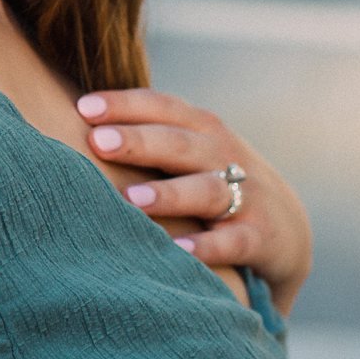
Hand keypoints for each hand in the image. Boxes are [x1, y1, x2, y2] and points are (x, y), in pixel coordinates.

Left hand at [73, 88, 312, 318]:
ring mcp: (246, 196)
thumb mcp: (190, 150)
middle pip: (180, 143)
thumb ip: (146, 135)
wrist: (287, 227)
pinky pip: (233, 242)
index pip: (163, 107)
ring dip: (169, 194)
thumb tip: (71, 120)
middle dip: (139, 141)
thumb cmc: (213, 179)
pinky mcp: (259, 238)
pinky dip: (208, 248)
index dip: (125, 104)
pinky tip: (178, 253)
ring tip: (131, 200)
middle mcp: (223, 156)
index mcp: (202, 129)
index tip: (84, 108)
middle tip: (98, 142)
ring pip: (206, 190)